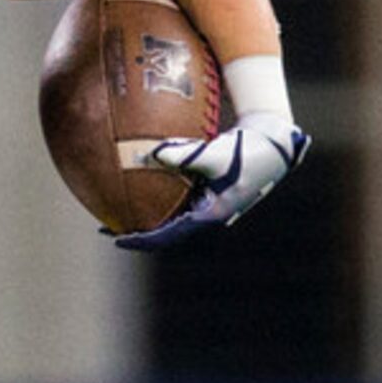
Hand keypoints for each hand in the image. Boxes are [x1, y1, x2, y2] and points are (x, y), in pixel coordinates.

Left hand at [115, 113, 309, 251]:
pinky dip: (159, 202)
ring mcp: (209, 205)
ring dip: (147, 219)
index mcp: (210, 214)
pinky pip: (178, 204)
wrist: (273, 143)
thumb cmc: (247, 149)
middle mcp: (208, 214)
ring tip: (117, 216)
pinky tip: (142, 193)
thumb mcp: (213, 153)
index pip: (168, 235)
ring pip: (172, 219)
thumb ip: (182, 155)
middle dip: (138, 233)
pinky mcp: (209, 194)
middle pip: (167, 232)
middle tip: (107, 229)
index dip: (141, 239)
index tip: (117, 239)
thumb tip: (153, 154)